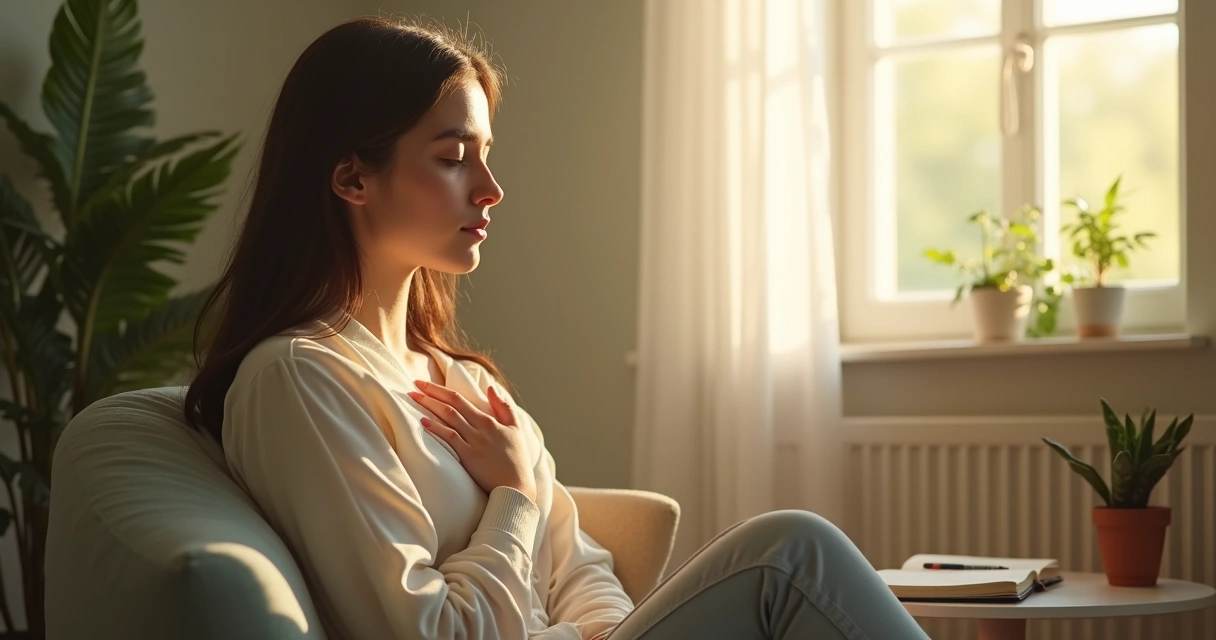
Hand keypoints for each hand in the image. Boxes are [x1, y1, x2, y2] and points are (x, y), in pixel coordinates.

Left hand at [408, 381, 536, 503]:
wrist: (516, 486)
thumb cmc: (516, 459)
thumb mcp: (516, 429)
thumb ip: (504, 407)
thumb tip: (490, 387)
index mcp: (489, 420)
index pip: (460, 398)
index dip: (441, 389)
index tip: (424, 383)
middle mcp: (480, 428)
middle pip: (451, 404)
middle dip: (431, 392)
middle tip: (414, 384)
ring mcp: (473, 442)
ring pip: (449, 418)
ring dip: (430, 406)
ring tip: (413, 398)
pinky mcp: (468, 456)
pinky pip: (450, 438)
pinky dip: (437, 428)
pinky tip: (423, 421)